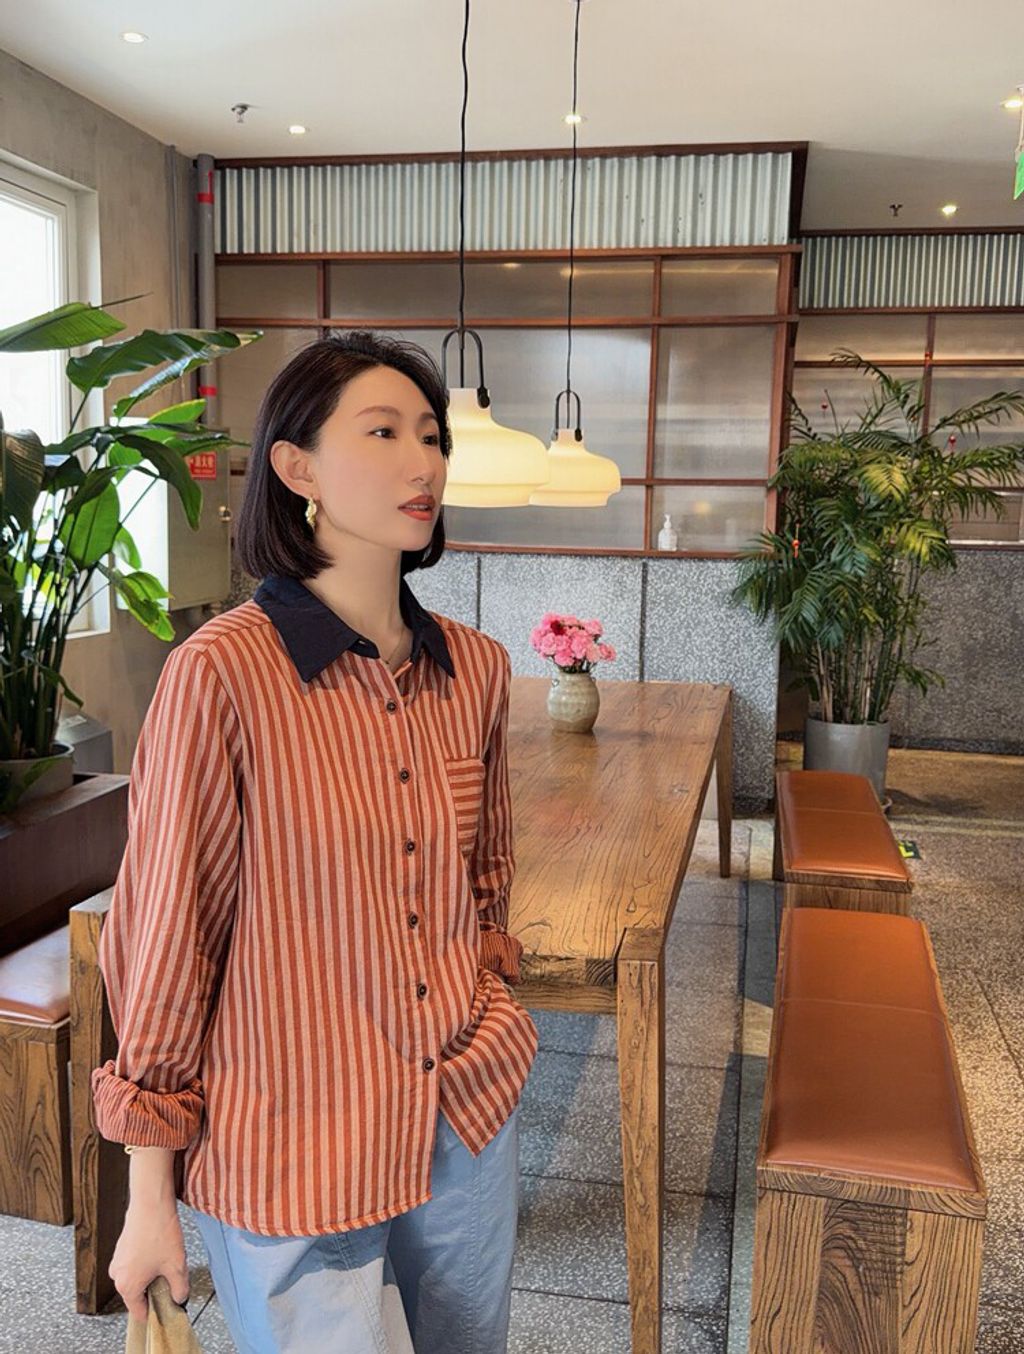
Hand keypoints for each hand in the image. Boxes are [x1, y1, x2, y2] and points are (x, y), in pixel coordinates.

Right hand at [109, 1199, 188, 1323]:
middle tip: (173, 1278)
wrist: (151, 1202)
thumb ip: (180, 1289)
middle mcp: (117, 1276)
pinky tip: (161, 1249)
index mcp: (127, 1287)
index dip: (156, 1313)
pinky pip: (135, 1263)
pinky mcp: (122, 1247)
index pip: (139, 1312)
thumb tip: (179, 1298)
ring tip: (168, 1259)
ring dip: (152, 1274)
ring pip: (137, 1277)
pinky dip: (147, 1261)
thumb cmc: (160, 1233)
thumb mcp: (177, 1266)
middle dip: (156, 1290)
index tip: (167, 1308)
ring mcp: (118, 1260)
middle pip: (138, 1294)